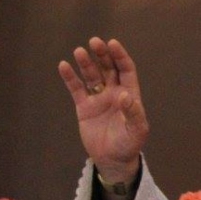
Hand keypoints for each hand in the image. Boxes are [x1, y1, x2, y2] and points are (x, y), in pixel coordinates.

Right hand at [57, 38, 149, 183]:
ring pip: (92, 76)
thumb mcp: (137, 129)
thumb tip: (125, 96)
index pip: (126, 69)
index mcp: (130, 93)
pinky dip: (70, 78)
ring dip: (86, 63)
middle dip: (103, 54)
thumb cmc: (130, 143)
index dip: (120, 56)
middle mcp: (114, 92)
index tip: (112, 43)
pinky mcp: (84, 107)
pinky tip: (64, 66)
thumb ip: (133, 112)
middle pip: (108, 68)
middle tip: (94, 41)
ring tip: (79, 51)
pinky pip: (76, 89)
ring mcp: (99, 98)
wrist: (113, 159)